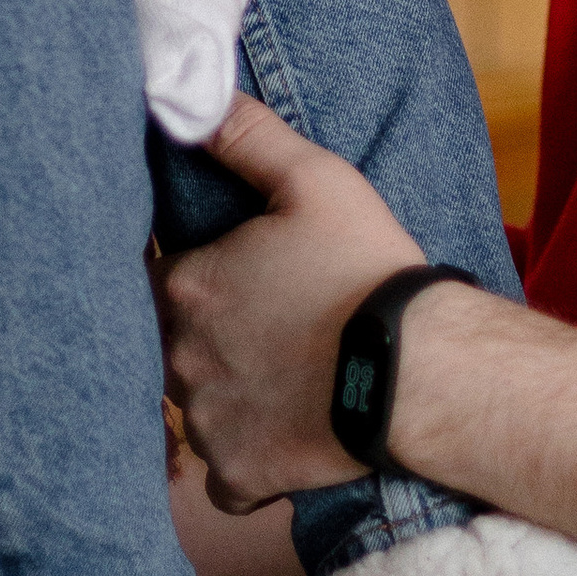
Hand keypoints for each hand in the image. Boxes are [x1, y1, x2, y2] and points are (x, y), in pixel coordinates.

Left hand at [156, 97, 423, 509]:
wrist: (420, 371)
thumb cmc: (367, 271)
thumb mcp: (316, 181)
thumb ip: (248, 137)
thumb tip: (195, 100)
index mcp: (188, 286)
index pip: (156, 276)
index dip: (194, 274)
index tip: (234, 277)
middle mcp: (180, 357)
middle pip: (170, 343)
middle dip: (207, 336)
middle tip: (265, 328)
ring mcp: (207, 421)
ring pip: (195, 407)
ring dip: (225, 395)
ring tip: (281, 379)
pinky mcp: (239, 472)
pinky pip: (221, 475)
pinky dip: (243, 461)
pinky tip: (278, 436)